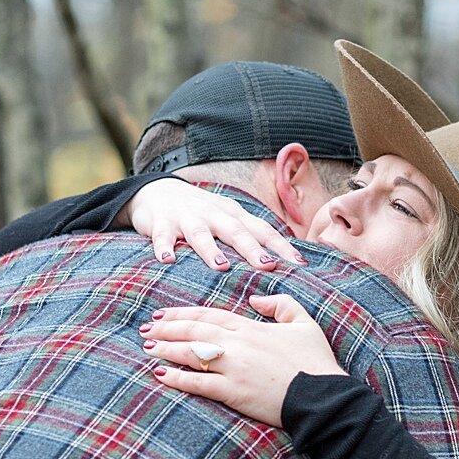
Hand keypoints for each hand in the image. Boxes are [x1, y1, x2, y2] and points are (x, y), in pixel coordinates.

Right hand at [124, 179, 304, 270]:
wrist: (158, 191)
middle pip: (235, 231)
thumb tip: (283, 264)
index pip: (262, 230)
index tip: (299, 265)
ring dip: (210, 250)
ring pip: (200, 233)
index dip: (281, 246)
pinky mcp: (161, 223)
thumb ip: (250, 238)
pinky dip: (164, 247)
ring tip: (221, 266)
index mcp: (234, 215)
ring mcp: (187, 218)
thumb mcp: (228, 219)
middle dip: (252, 249)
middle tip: (267, 266)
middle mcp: (214, 214)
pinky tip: (167, 260)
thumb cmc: (202, 214)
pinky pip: (162, 236)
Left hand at [141, 294, 344, 426]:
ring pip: (191, 354)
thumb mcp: (304, 323)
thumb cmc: (316, 362)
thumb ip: (281, 304)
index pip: (209, 315)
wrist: (324, 396)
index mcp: (252, 327)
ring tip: (146, 348)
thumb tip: (255, 298)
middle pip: (194, 331)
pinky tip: (160, 374)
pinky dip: (177, 378)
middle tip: (145, 329)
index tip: (163, 315)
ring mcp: (235, 368)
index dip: (183, 314)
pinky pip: (198, 383)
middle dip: (166, 329)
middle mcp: (238, 344)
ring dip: (165, 349)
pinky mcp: (234, 392)